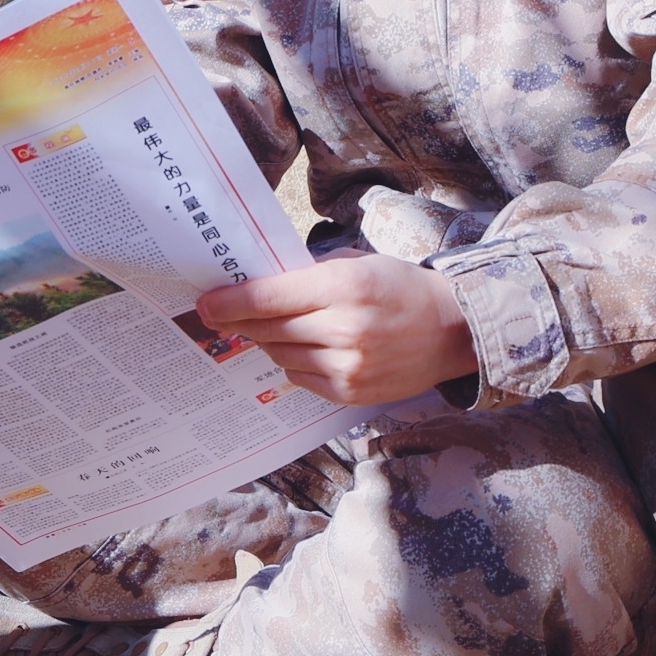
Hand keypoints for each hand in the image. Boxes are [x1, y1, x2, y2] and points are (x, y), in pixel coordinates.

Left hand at [194, 255, 478, 409]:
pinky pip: (299, 377)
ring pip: (280, 354)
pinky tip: (309, 347)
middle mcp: (344, 328)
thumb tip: (254, 286)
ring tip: (279, 327)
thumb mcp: (356, 263)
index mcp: (343, 286)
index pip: (268, 298)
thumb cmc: (399, 288)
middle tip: (223, 313)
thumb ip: (307, 274)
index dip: (229, 302)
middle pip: (268, 328)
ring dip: (271, 340)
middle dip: (241, 321)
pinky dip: (294, 361)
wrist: (451, 331)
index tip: (204, 304)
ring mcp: (348, 366)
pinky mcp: (350, 392)